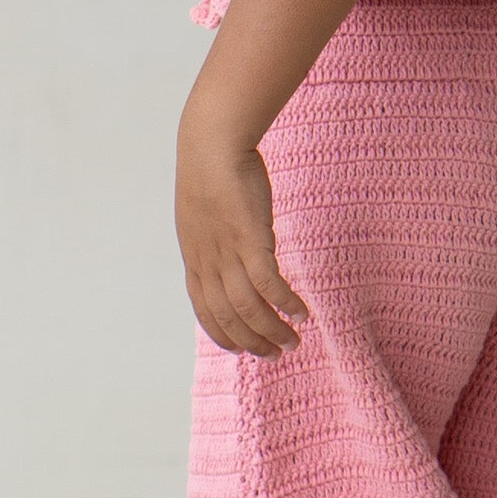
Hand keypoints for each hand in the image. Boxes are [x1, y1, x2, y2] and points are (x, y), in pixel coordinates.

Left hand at [175, 116, 310, 357]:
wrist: (211, 144)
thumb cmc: (213, 171)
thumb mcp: (206, 214)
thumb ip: (219, 241)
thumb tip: (244, 253)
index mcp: (195, 259)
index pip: (206, 312)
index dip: (224, 336)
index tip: (244, 350)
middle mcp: (208, 263)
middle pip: (229, 318)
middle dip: (253, 342)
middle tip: (277, 353)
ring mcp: (228, 253)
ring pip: (249, 309)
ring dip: (272, 331)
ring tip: (293, 342)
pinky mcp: (250, 240)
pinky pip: (269, 285)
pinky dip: (285, 304)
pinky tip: (302, 314)